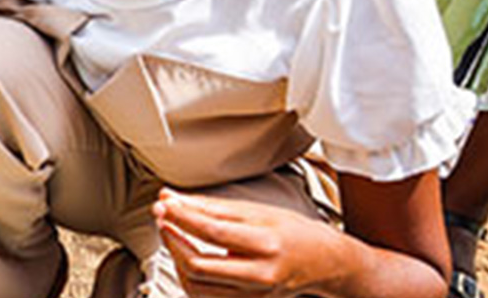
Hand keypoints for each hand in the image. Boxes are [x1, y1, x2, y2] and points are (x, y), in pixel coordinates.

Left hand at [153, 189, 353, 297]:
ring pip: (196, 285)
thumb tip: (172, 199)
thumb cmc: (293, 232)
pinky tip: (186, 257)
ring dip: (176, 259)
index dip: (181, 218)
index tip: (163, 205)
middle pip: (199, 265)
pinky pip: (205, 295)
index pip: (212, 231)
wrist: (324, 263)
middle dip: (172, 241)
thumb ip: (211, 206)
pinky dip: (189, 276)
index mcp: (267, 244)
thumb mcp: (257, 211)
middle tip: (163, 220)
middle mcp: (260, 274)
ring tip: (173, 235)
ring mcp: (253, 295)